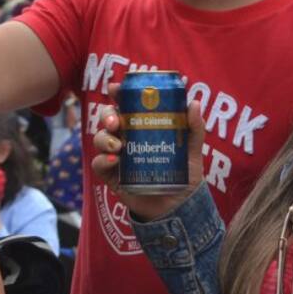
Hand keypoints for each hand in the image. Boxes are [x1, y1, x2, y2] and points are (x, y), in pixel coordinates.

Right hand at [90, 82, 207, 221]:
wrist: (180, 205)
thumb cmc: (184, 173)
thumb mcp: (192, 148)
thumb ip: (194, 127)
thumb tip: (193, 103)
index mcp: (141, 125)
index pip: (125, 104)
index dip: (117, 94)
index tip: (115, 88)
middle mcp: (126, 137)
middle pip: (107, 118)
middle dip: (107, 115)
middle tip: (115, 122)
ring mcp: (116, 156)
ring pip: (100, 139)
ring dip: (104, 138)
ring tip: (117, 146)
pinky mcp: (112, 176)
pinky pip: (98, 164)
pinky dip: (102, 160)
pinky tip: (114, 161)